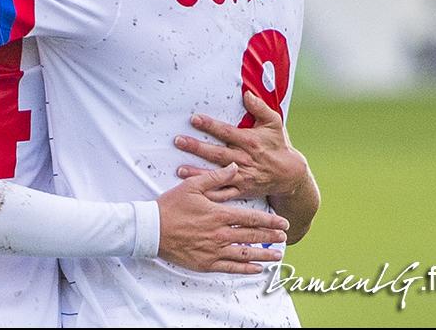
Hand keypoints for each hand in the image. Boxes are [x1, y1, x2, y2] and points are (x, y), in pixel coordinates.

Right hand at [157, 163, 287, 273]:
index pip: (251, 218)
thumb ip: (216, 177)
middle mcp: (220, 234)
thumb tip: (234, 167)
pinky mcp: (206, 263)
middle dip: (271, 237)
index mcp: (218, 215)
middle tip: (284, 238)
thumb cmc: (170, 207)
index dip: (269, 221)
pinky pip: (231, 268)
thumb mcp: (191, 186)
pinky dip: (246, 269)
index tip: (283, 224)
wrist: (151, 229)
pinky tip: (256, 269)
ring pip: (245, 254)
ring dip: (264, 255)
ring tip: (277, 255)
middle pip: (252, 236)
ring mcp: (214, 250)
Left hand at [174, 92, 309, 198]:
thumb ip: (260, 108)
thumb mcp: (273, 123)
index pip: (226, 132)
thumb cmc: (277, 144)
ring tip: (180, 169)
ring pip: (217, 175)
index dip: (210, 125)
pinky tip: (195, 191)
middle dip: (197, 148)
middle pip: (217, 154)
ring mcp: (242, 176)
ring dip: (198, 172)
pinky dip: (209, 194)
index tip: (194, 119)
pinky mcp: (241, 190)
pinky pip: (223, 194)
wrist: (289, 174)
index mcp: (249, 142)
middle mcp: (244, 159)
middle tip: (178, 141)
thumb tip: (247, 93)